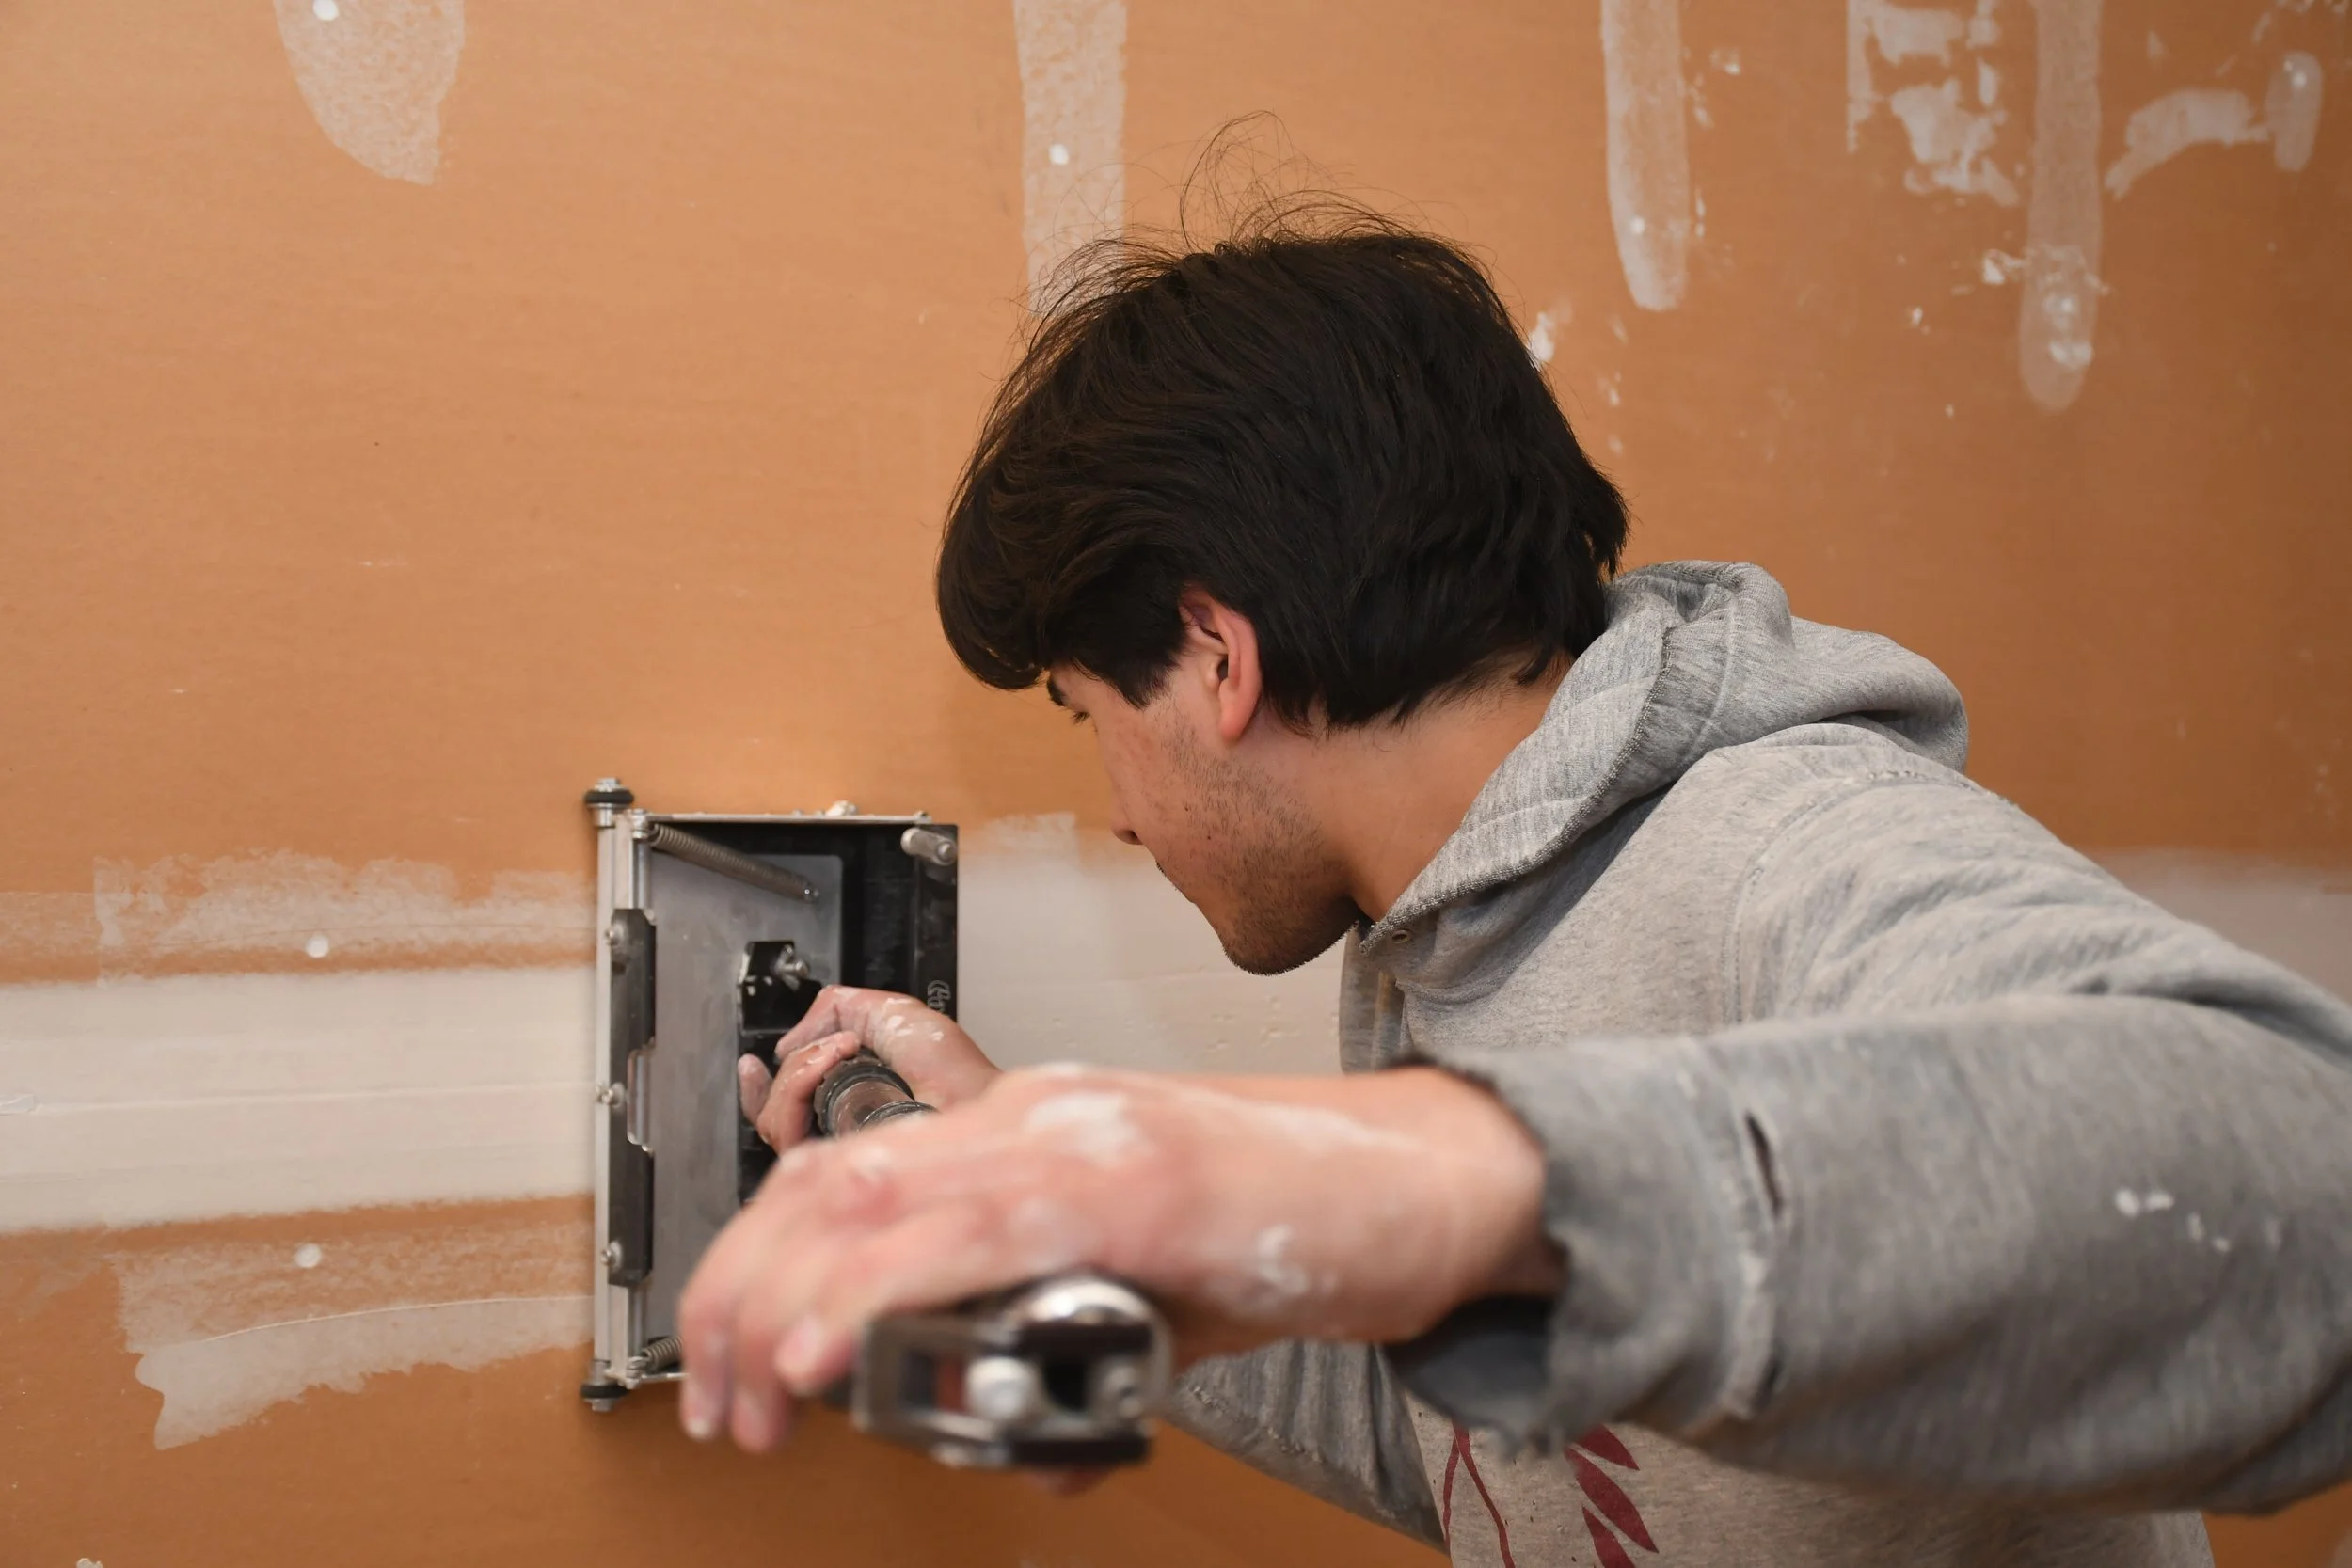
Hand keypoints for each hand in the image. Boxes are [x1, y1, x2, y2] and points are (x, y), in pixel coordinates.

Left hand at [676, 1064, 1560, 1450]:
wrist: (1438, 1178)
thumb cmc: (1301, 1220)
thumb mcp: (1157, 1299)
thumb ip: (1080, 1356)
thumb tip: (1016, 1450)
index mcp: (1027, 1131)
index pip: (843, 1175)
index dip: (757, 1267)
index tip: (731, 1365)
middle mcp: (1034, 1115)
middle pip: (824, 1182)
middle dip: (737, 1295)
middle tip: (717, 1403)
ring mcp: (1080, 1141)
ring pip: (869, 1197)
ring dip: (784, 1306)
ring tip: (753, 1397)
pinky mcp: (1133, 1183)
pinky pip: (971, 1233)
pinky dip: (874, 1294)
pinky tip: (828, 1354)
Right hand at [736, 986, 999, 1153]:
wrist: (968, 1093)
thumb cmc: (951, 1068)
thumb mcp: (890, 1012)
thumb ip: (836, 1008)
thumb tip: (786, 1040)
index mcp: (845, 1100)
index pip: (782, 1107)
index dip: (759, 1088)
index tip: (753, 1066)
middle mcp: (833, 1129)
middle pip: (769, 1111)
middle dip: (789, 1065)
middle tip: (831, 1045)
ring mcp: (830, 1148)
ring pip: (772, 1116)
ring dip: (799, 1066)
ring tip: (842, 1049)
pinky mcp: (828, 1162)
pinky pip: (784, 1122)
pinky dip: (801, 1078)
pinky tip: (834, 1059)